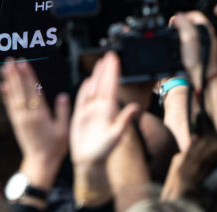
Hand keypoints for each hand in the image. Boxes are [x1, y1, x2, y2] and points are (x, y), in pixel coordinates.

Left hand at [0, 59, 69, 188]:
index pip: (34, 90)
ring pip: (14, 96)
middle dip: (16, 74)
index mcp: (41, 115)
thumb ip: (63, 112)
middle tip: (11, 59)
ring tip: (5, 67)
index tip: (24, 63)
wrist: (40, 163)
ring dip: (10, 80)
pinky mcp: (16, 123)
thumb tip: (62, 95)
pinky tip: (3, 86)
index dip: (29, 76)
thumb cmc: (55, 147)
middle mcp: (28, 115)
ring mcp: (21, 119)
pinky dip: (6, 95)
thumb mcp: (64, 130)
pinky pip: (10, 106)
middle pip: (22, 90)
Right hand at [70, 51, 140, 167]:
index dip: (113, 72)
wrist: (89, 161)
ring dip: (97, 75)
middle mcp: (100, 108)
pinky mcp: (81, 115)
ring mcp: (91, 110)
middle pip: (103, 83)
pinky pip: (82, 98)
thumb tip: (135, 107)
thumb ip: (124, 120)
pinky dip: (85, 89)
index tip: (115, 59)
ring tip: (100, 63)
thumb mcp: (116, 136)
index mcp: (109, 109)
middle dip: (106, 69)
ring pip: (94, 88)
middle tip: (109, 55)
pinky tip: (88, 81)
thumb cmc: (103, 151)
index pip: (111, 86)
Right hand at [170, 11, 216, 88]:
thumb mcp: (189, 39)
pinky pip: (190, 45)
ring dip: (181, 36)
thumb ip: (184, 25)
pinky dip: (183, 46)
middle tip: (173, 32)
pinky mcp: (200, 54)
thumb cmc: (200, 63)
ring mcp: (205, 45)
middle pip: (191, 24)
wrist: (204, 80)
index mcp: (206, 29)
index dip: (181, 16)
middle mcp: (207, 36)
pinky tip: (179, 51)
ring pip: (190, 35)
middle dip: (180, 26)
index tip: (173, 23)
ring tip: (175, 42)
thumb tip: (178, 16)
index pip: (194, 14)